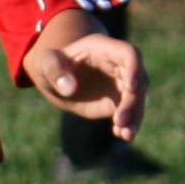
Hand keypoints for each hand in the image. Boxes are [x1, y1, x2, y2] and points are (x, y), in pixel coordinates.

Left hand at [23, 27, 142, 137]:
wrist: (54, 78)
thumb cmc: (50, 64)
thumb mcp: (45, 63)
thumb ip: (54, 71)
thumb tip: (69, 89)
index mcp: (103, 48)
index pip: (128, 54)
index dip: (134, 69)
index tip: (131, 88)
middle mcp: (118, 65)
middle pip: (139, 79)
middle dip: (133, 100)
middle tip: (119, 120)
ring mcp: (121, 83)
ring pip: (138, 98)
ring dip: (135, 116)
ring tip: (125, 134)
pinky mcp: (118, 101)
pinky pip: (131, 112)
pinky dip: (129, 124)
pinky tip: (122, 135)